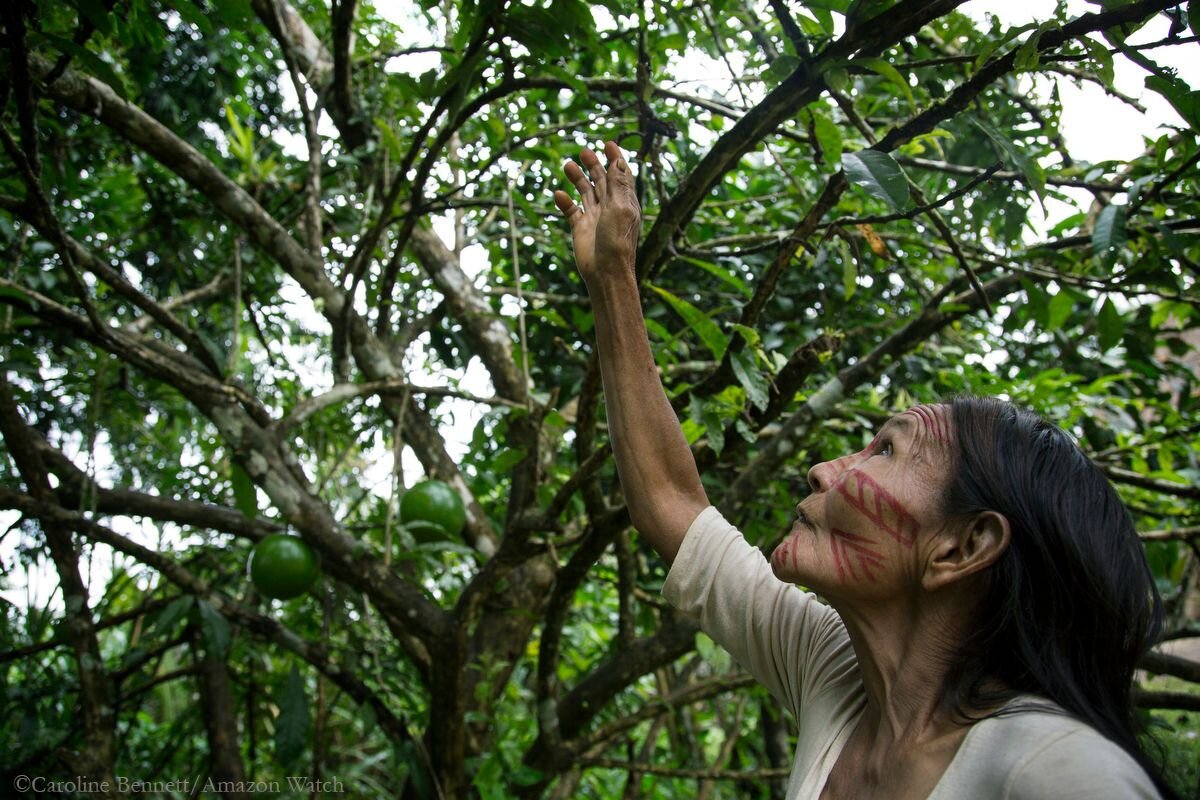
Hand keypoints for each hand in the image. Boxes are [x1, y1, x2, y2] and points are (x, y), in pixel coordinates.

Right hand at [553, 141, 640, 283]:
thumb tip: (619, 160)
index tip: (608, 142)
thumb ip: (617, 184)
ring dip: (578, 178)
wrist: (605, 271)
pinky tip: (558, 193)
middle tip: (583, 150)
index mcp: (625, 201)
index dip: (615, 158)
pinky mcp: (581, 228)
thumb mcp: (620, 208)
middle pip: (601, 180)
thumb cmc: (617, 241)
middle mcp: (610, 207)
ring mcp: (595, 217)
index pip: (620, 174)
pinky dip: (564, 201)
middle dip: (593, 164)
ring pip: (585, 192)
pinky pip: (571, 210)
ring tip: (568, 164)